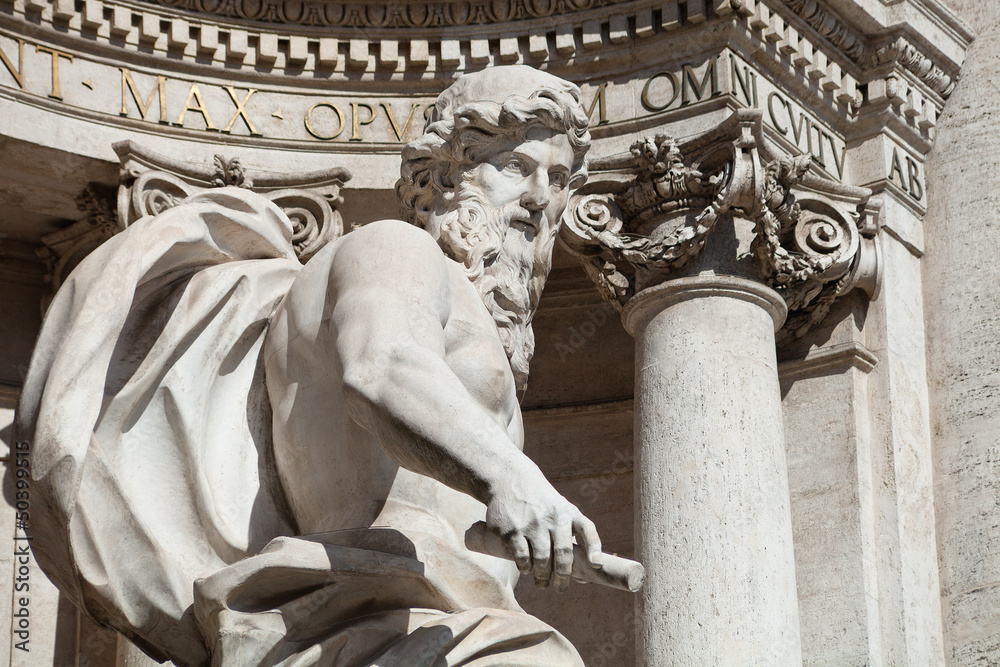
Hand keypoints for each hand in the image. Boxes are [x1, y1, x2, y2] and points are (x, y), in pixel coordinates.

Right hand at [485, 465, 601, 591]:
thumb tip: (591, 568)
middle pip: (562, 554)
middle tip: (560, 588)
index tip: (596, 565)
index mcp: (568, 513)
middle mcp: (552, 518)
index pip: (586, 530)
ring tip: (542, 583)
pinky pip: (522, 557)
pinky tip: (526, 570)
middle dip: (563, 577)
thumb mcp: (562, 509)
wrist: (511, 481)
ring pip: (541, 559)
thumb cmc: (543, 503)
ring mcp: (532, 524)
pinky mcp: (512, 530)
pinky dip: (526, 568)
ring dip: (542, 576)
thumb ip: (575, 534)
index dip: (593, 549)